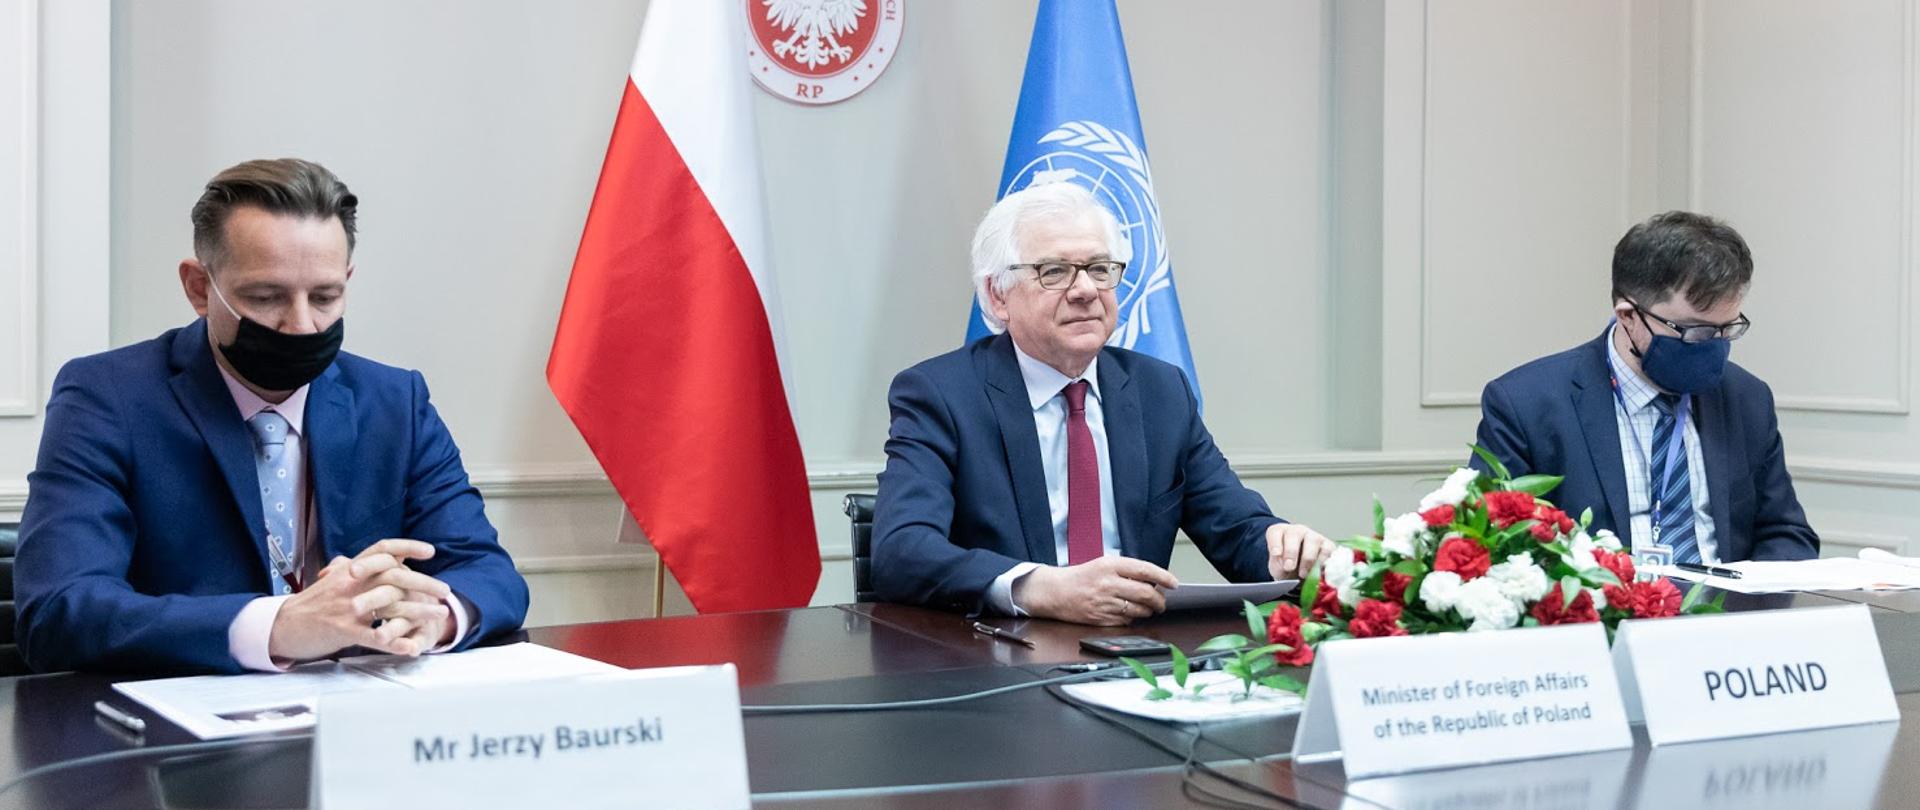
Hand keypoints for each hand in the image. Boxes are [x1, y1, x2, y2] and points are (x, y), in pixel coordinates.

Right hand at [267, 539, 451, 662]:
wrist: (280, 625)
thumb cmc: (310, 604)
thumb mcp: (333, 580)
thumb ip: (356, 568)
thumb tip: (379, 557)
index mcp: (349, 570)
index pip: (382, 550)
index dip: (407, 547)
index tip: (430, 551)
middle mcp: (350, 584)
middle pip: (394, 576)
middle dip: (424, 582)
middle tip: (445, 590)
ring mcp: (346, 607)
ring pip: (389, 605)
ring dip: (418, 610)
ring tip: (440, 615)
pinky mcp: (341, 630)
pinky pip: (372, 636)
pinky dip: (393, 642)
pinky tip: (411, 647)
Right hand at [1013, 557, 1178, 625]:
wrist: (1055, 592)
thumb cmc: (1080, 577)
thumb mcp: (1103, 564)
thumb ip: (1127, 570)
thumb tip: (1154, 581)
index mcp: (1110, 565)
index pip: (1145, 570)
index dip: (1163, 577)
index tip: (1173, 583)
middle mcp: (1108, 583)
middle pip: (1146, 593)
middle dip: (1159, 600)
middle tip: (1161, 602)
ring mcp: (1105, 602)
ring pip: (1139, 610)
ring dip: (1148, 611)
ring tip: (1147, 608)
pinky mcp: (1101, 618)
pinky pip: (1127, 622)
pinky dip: (1132, 619)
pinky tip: (1129, 614)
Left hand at [1266, 523, 1333, 580]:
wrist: (1300, 573)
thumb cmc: (1286, 567)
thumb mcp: (1277, 568)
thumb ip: (1279, 566)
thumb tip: (1286, 566)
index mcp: (1280, 533)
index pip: (1275, 532)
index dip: (1275, 543)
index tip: (1276, 554)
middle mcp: (1297, 531)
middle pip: (1295, 534)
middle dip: (1291, 552)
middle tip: (1289, 567)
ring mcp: (1313, 536)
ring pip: (1313, 541)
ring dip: (1308, 559)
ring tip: (1303, 574)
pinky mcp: (1327, 545)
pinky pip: (1327, 550)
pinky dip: (1322, 562)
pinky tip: (1316, 572)